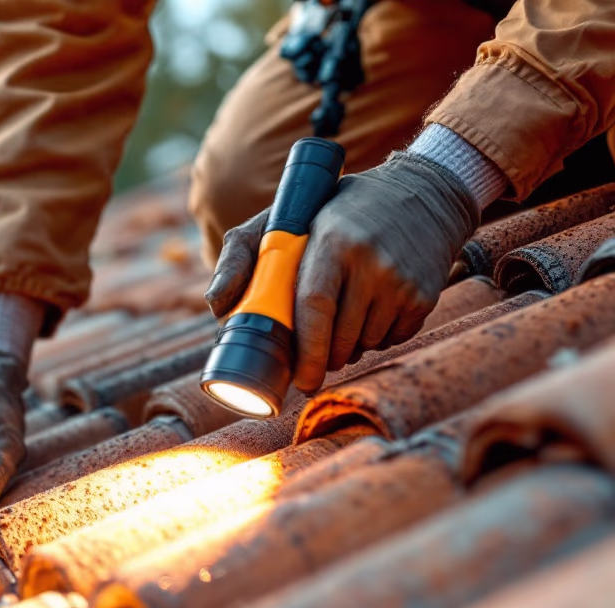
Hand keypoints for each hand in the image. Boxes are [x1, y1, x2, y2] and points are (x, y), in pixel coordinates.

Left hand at [205, 152, 478, 391]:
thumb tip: (217, 306)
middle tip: (312, 364)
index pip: (313, 306)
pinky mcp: (425, 294)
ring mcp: (402, 278)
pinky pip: (392, 339)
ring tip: (341, 325)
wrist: (424, 193)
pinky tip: (371, 314)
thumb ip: (241, 253)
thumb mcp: (288, 216)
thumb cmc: (339, 210)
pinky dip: (376, 339)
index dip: (305, 350)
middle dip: (323, 359)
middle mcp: (371, 259)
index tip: (298, 379)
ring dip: (348, 350)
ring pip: (365, 343)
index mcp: (332, 240)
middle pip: (340, 337)